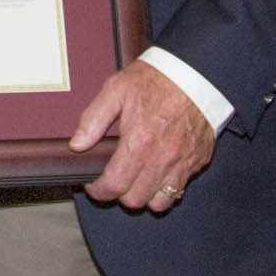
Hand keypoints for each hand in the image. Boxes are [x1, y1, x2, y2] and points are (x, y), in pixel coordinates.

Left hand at [66, 60, 219, 211]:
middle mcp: (162, 157)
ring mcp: (183, 162)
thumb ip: (94, 119)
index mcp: (140, 141)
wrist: (198, 72)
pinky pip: (180, 189)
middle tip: (116, 180)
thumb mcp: (117, 89)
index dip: (99, 191)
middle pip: (135, 200)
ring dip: (145, 195)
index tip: (95, 186)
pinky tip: (159, 171)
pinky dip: (167, 187)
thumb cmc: (157, 79)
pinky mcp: (198, 161)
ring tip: (138, 180)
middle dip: (120, 194)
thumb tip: (77, 144)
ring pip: (160, 203)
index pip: (114, 185)